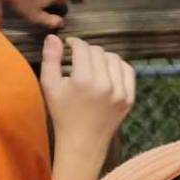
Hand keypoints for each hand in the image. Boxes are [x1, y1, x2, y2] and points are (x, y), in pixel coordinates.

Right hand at [41, 35, 135, 159]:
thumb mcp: (49, 86)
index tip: (69, 46)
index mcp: (84, 80)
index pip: (82, 48)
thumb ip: (50, 59)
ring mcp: (120, 92)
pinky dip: (118, 66)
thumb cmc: (63, 114)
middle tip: (78, 57)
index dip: (74, 43)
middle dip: (87, 50)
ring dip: (102, 57)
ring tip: (93, 64)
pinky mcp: (129, 99)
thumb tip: (53, 37)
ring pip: (114, 58)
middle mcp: (105, 84)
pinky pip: (128, 71)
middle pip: (98, 51)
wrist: (83, 143)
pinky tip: (108, 70)